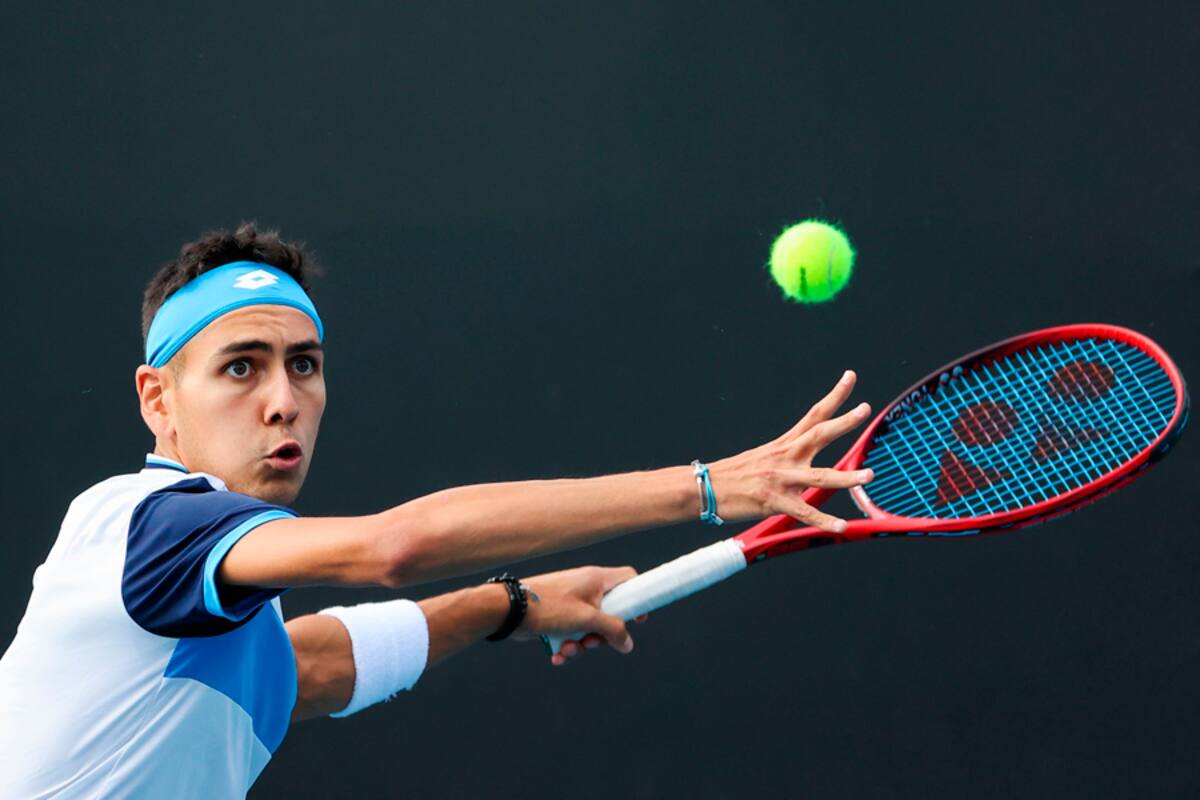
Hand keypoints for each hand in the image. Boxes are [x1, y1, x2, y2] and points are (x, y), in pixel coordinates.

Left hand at [514, 565, 648, 666]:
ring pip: (589, 628)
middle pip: (610, 612)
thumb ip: (612, 630)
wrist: (509, 610)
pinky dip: (567, 646)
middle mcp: (585, 588)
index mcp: (596, 579)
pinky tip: (557, 655)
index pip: (628, 578)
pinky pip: (571, 633)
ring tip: (567, 648)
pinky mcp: (557, 615)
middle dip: (602, 635)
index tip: (638, 619)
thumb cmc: (548, 607)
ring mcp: (571, 602)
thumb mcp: (586, 619)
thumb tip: (628, 643)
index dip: (637, 596)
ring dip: (581, 644)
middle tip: (592, 641)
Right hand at [707, 370, 874, 532]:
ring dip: (846, 477)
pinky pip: (804, 512)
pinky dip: (824, 521)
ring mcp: (781, 479)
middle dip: (844, 421)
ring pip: (819, 477)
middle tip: (864, 409)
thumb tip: (804, 458)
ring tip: (868, 475)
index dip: (834, 396)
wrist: (706, 487)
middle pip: (819, 435)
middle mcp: (786, 457)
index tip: (850, 378)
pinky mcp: (774, 501)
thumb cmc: (733, 474)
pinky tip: (841, 526)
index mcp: (784, 444)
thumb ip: (788, 457)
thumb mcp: (763, 457)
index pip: (814, 414)